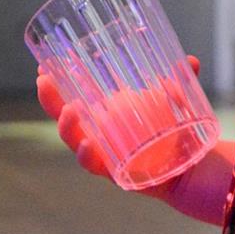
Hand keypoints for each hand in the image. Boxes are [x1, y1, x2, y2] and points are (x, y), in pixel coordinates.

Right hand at [35, 55, 200, 202]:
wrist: (189, 168)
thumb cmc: (175, 132)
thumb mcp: (178, 105)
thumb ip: (182, 84)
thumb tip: (191, 61)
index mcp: (106, 115)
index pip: (74, 98)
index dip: (56, 86)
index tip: (43, 67)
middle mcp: (99, 134)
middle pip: (66, 119)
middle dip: (51, 101)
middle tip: (44, 81)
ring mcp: (105, 153)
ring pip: (75, 142)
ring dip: (67, 127)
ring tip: (70, 110)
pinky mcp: (113, 172)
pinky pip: (95, 166)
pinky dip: (88, 156)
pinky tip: (88, 145)